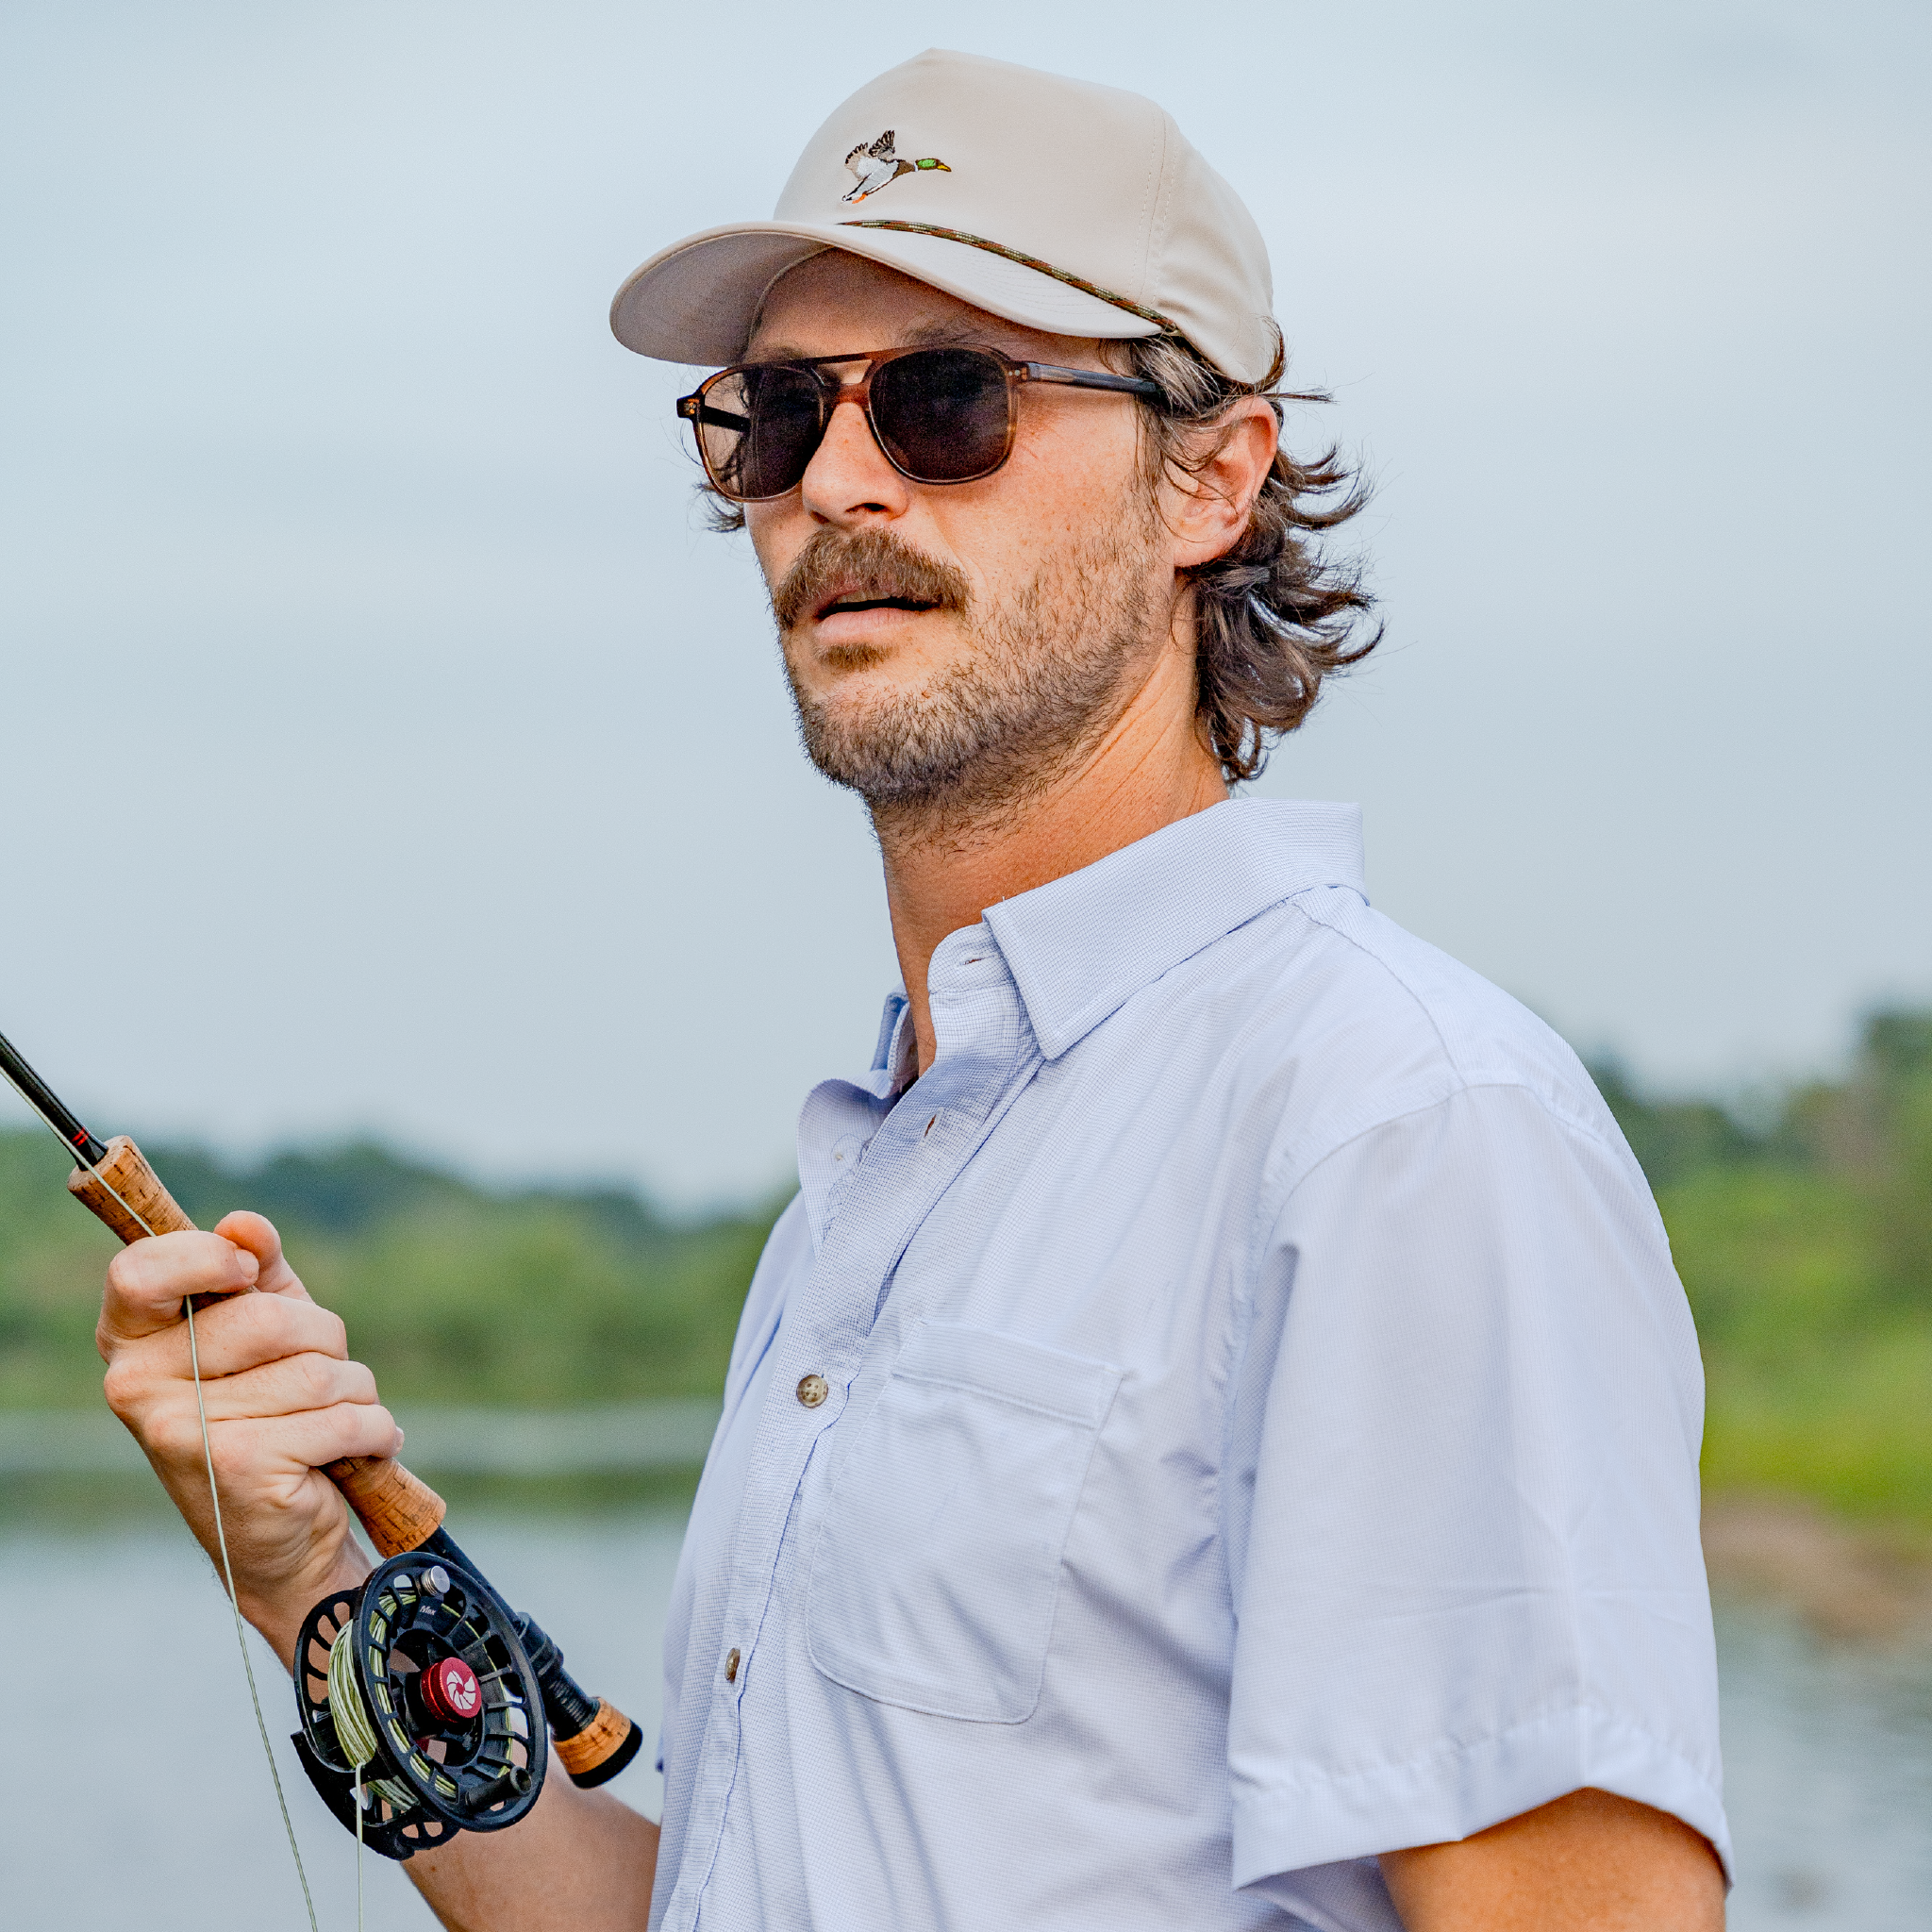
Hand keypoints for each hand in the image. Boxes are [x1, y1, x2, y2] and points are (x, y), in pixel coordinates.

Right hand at [97, 1211, 400, 1665]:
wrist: (284, 1543)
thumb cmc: (275, 1417)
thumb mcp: (268, 1333)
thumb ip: (258, 1271)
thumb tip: (246, 1225)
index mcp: (132, 1345)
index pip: (138, 1271)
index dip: (205, 1257)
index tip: (247, 1270)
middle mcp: (138, 1389)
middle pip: (269, 1317)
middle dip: (324, 1341)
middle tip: (319, 1380)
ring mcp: (183, 1432)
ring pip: (319, 1370)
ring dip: (354, 1393)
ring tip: (332, 1425)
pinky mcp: (238, 1468)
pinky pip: (344, 1417)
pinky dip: (372, 1432)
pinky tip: (353, 1454)